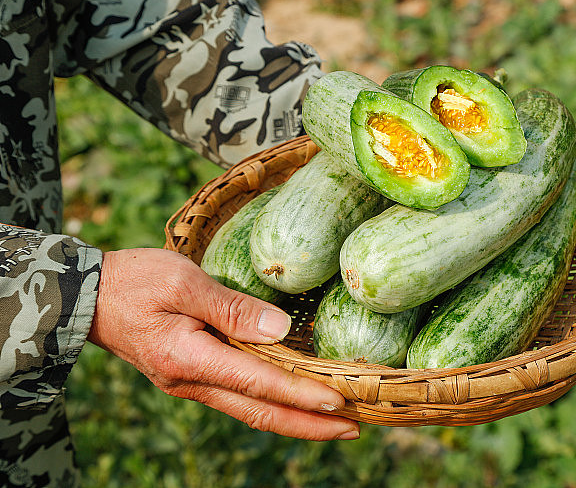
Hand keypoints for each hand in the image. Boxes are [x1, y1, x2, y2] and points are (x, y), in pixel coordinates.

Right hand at [89, 248, 359, 440]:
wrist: (88, 296)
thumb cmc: (135, 280)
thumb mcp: (182, 281)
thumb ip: (232, 307)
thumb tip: (280, 328)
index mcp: (189, 358)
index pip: (258, 383)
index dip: (301, 396)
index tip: (340, 404)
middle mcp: (191, 381)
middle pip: (259, 412)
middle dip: (308, 424)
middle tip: (354, 428)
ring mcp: (191, 383)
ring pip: (251, 410)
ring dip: (295, 418)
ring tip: (336, 420)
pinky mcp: (193, 375)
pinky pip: (240, 397)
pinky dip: (273, 403)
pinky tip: (295, 401)